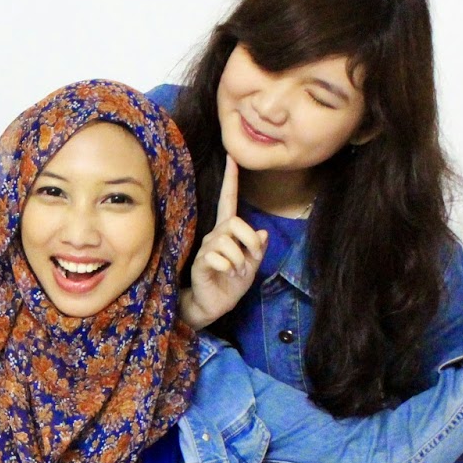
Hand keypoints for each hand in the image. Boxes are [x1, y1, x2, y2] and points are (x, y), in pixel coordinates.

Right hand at [181, 155, 267, 330]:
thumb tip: (263, 233)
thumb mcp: (252, 266)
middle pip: (235, 222)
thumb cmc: (231, 284)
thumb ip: (257, 250)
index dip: (231, 180)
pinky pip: (218, 257)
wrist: (214, 305)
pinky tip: (226, 275)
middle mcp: (215, 236)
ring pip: (228, 241)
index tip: (232, 157)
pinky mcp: (200, 262)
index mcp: (228, 233)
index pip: (228, 201)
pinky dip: (229, 267)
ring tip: (238, 272)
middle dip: (249, 240)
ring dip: (240, 259)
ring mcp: (206, 248)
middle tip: (251, 259)